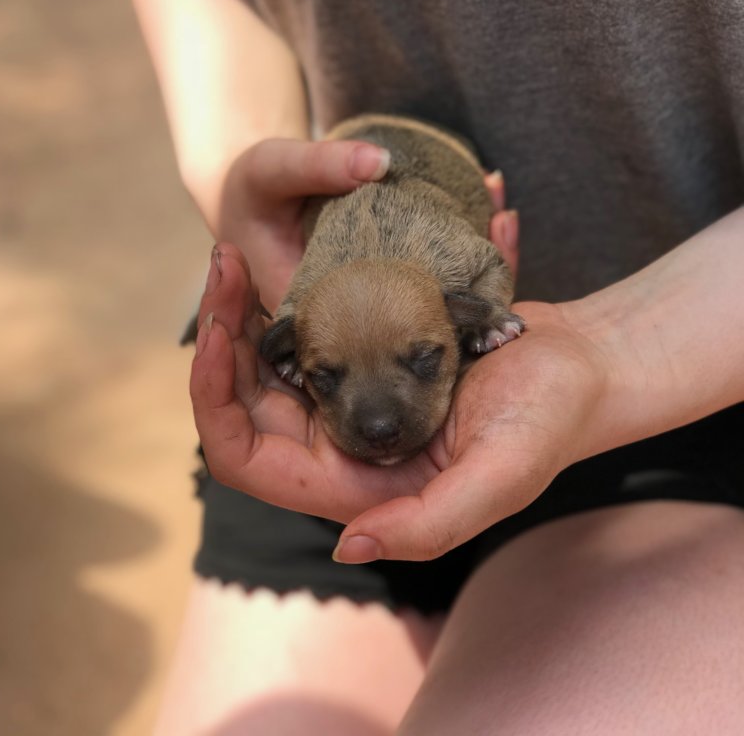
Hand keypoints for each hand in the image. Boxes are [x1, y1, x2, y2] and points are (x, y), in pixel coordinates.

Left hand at [190, 243, 598, 559]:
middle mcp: (344, 442)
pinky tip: (281, 254)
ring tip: (236, 255)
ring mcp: (355, 396)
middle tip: (222, 264)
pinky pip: (312, 331)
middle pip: (246, 399)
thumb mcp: (500, 476)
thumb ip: (428, 523)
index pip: (248, 459)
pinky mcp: (370, 356)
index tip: (216, 332)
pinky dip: (291, 297)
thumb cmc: (550, 420)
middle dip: (222, 335)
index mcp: (357, 482)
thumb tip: (346, 547)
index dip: (215, 403)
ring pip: (270, 360)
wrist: (584, 362)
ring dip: (245, 310)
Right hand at [214, 141, 518, 312]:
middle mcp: (351, 323)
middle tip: (504, 229)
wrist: (253, 198)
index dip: (435, 314)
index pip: (382, 331)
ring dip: (472, 259)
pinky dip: (461, 242)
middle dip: (469, 286)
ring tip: (504, 212)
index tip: (475, 283)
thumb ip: (318, 166)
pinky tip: (490, 202)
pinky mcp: (387, 284)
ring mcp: (373, 306)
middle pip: (420, 318)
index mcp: (315, 317)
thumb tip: (380, 163)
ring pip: (434, 296)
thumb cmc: (253, 190)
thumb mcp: (272, 171)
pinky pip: (433, 272)